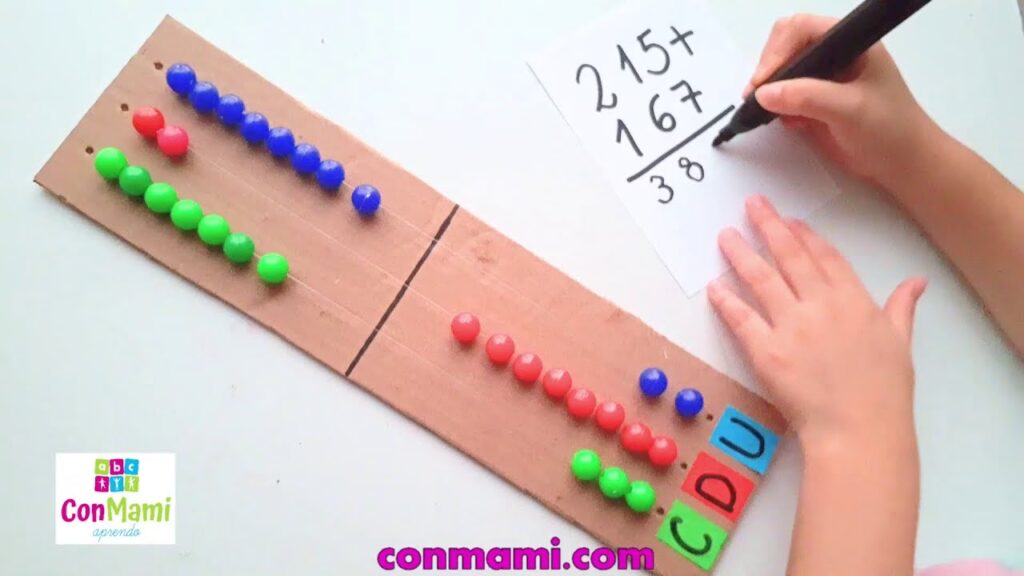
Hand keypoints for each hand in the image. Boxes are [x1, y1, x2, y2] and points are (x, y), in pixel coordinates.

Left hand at [708, 196, 925, 448]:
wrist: (859, 430)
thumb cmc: (883, 392)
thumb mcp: (901, 343)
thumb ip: (901, 307)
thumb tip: (916, 282)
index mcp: (854, 301)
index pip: (826, 258)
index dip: (807, 236)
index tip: (791, 220)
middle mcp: (820, 306)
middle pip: (790, 257)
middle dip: (770, 227)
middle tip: (753, 205)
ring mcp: (791, 326)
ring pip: (761, 279)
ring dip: (742, 254)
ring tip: (726, 236)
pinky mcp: (766, 351)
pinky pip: (741, 319)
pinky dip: (726, 301)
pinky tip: (714, 287)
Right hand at [744, 15, 938, 189]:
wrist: (903, 165)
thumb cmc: (889, 130)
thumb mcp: (849, 110)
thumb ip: (807, 97)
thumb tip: (763, 93)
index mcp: (851, 43)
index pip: (802, 29)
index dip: (777, 51)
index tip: (762, 83)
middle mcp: (835, 55)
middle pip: (786, 45)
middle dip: (769, 68)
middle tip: (756, 97)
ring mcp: (824, 79)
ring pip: (782, 71)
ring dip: (769, 89)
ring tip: (764, 111)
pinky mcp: (815, 102)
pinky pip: (784, 95)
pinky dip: (775, 106)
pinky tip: (782, 121)